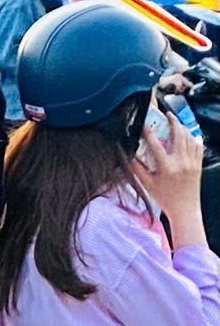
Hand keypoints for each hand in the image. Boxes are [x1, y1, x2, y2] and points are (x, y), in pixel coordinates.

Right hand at [133, 106, 204, 226]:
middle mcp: (181, 163)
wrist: (185, 210)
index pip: (156, 145)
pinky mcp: (198, 165)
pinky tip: (188, 134)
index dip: (148, 132)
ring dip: (182, 128)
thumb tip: (127, 155)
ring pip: (189, 138)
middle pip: (178, 135)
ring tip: (176, 122)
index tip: (144, 124)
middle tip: (167, 114)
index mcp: (167, 168)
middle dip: (172, 121)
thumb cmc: (165, 198)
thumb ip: (136, 168)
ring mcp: (192, 163)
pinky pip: (198, 146)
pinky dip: (193, 137)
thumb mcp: (147, 184)